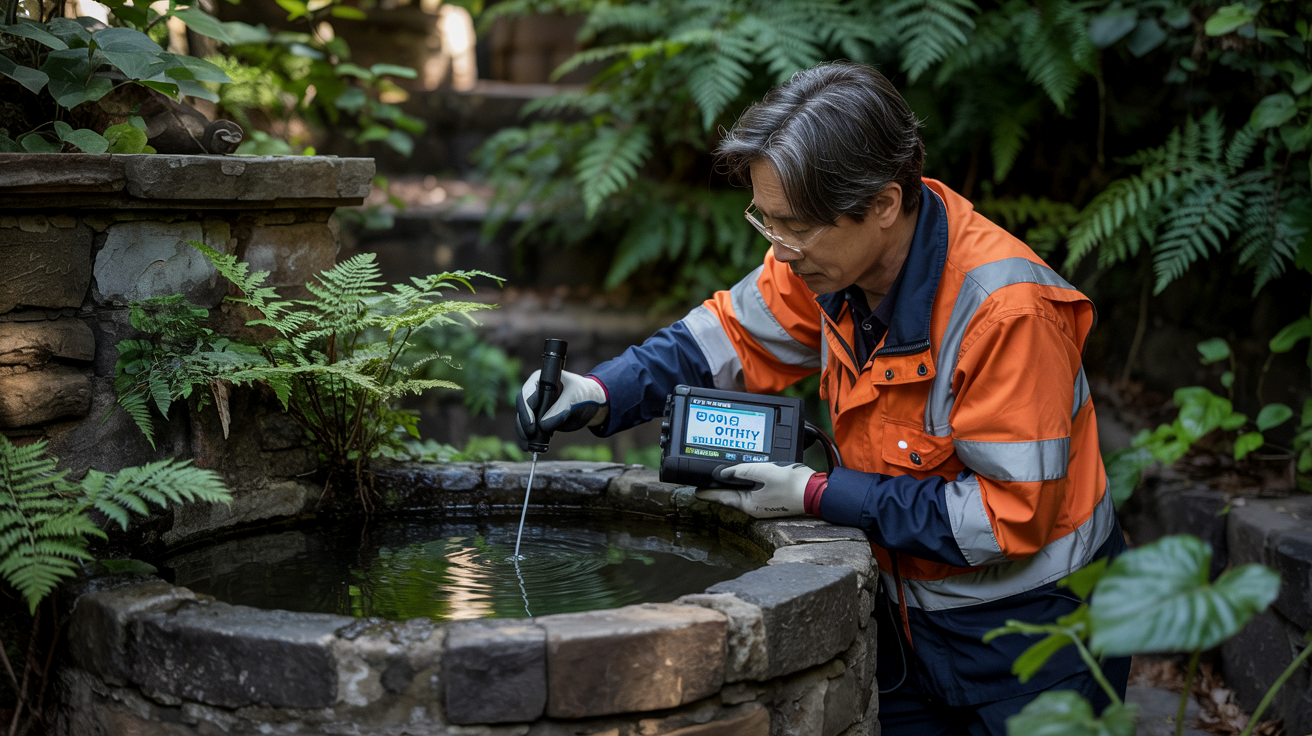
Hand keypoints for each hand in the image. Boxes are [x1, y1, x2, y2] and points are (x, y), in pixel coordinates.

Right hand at [515, 370, 608, 446]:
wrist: (592, 405)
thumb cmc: (584, 394)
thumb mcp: (575, 397)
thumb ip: (561, 409)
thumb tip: (544, 426)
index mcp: (540, 381)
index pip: (526, 395)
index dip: (526, 410)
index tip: (531, 424)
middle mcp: (534, 394)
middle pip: (522, 410)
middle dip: (523, 425)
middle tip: (530, 436)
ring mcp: (535, 409)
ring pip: (523, 422)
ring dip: (524, 435)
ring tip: (529, 447)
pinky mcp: (539, 422)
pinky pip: (530, 431)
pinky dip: (529, 440)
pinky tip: (530, 448)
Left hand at [694, 462, 818, 518]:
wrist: (815, 493)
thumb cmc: (791, 484)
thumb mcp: (762, 471)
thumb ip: (741, 471)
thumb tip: (724, 473)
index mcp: (749, 504)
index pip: (722, 498)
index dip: (708, 492)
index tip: (696, 491)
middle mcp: (754, 508)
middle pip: (731, 496)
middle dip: (720, 488)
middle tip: (708, 480)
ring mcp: (764, 505)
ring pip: (743, 494)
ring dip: (734, 485)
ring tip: (724, 477)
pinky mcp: (773, 501)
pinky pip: (754, 492)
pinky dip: (747, 485)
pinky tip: (746, 477)